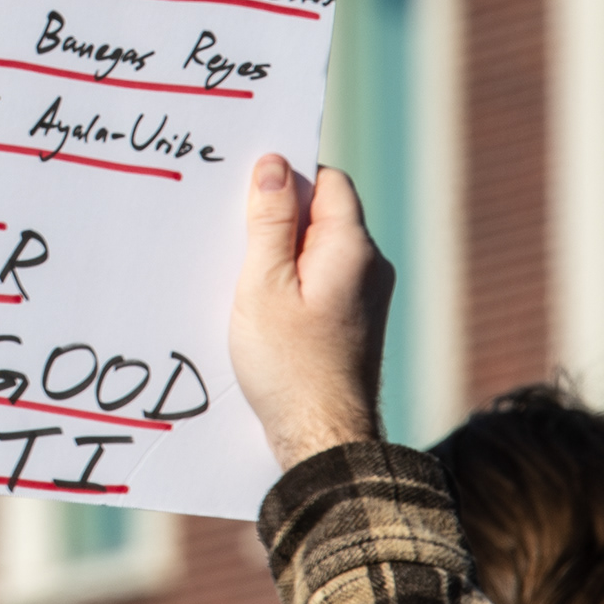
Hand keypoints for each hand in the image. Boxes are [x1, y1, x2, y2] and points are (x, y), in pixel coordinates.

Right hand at [226, 154, 391, 471]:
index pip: (327, 181)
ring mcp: (365, 297)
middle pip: (323, 214)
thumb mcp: (264, 283)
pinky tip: (261, 305)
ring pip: (319, 250)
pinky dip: (292, 282)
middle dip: (278, 216)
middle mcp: (369, 267)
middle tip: (233, 232)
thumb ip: (270, 221)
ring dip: (281, 253)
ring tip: (243, 275)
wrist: (323, 439)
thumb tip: (275, 165)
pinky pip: (321, 281)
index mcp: (353, 247)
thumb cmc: (290, 365)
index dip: (287, 178)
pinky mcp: (353, 323)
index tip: (245, 189)